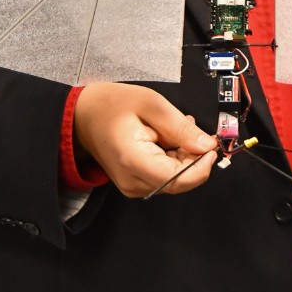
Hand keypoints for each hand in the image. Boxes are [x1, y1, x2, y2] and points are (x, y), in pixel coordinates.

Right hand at [73, 82, 217, 197]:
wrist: (81, 116)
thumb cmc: (111, 104)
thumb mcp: (151, 104)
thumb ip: (180, 127)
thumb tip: (207, 146)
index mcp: (134, 161)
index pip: (179, 179)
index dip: (202, 164)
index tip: (210, 143)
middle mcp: (133, 182)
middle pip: (180, 181)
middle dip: (192, 156)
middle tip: (188, 125)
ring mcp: (132, 187)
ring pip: (175, 179)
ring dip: (182, 156)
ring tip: (171, 128)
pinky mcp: (134, 185)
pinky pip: (164, 177)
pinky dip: (172, 159)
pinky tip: (164, 138)